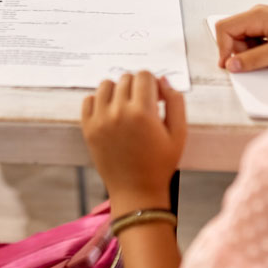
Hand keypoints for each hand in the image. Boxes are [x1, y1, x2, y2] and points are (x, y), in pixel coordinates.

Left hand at [81, 72, 185, 215]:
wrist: (136, 192)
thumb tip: (163, 80)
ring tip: (126, 107)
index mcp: (142, 112)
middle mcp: (118, 112)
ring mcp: (99, 120)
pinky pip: (89, 99)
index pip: (144, 75)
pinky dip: (99, 101)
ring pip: (106, 85)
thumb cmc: (160, 164)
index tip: (156, 98)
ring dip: (117, 90)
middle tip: (143, 105)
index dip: (153, 83)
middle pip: (126, 78)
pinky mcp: (87, 128)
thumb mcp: (179, 133)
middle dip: (137, 86)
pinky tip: (110, 113)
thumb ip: (175, 102)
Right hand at [215, 6, 267, 71]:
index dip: (223, 49)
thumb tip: (231, 65)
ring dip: (251, 52)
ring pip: (244, 38)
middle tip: (257, 64)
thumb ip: (252, 60)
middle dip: (239, 52)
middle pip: (233, 34)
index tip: (231, 66)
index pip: (224, 29)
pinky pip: (256, 38)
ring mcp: (265, 18)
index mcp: (256, 16)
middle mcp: (258, 14)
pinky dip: (261, 50)